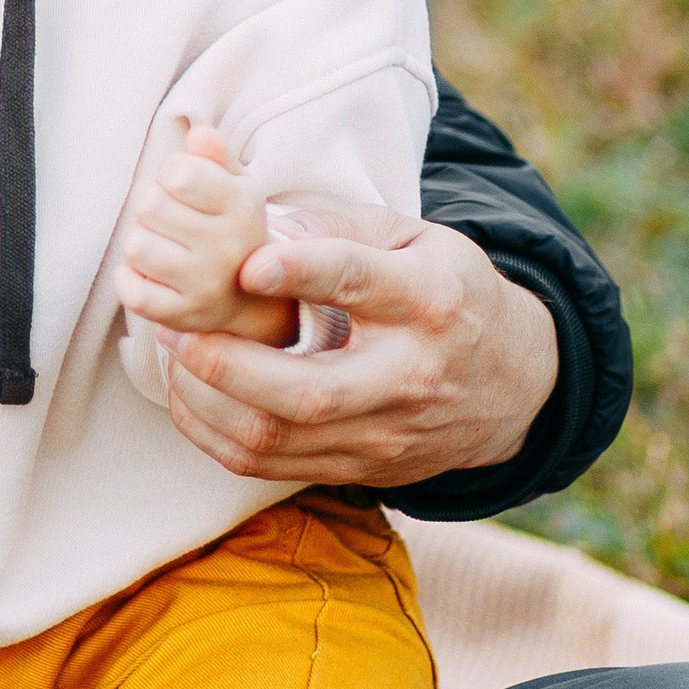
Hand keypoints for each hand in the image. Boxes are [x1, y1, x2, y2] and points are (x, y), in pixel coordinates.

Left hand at [114, 119, 293, 343]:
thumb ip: (213, 155)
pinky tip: (148, 273)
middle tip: (166, 218)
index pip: (178, 173)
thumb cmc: (226, 225)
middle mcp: (229, 247)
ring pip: (136, 247)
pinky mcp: (183, 316)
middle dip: (149, 205)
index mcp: (242, 205)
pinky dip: (129, 278)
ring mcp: (207, 285)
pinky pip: (132, 291)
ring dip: (138, 241)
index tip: (181, 186)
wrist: (248, 296)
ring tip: (159, 244)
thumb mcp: (230, 185)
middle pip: (149, 206)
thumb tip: (200, 133)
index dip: (168, 173)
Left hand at [146, 206, 559, 492]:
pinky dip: (215, 433)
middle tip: (182, 329)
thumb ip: (344, 229)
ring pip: (280, 437)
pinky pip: (270, 466)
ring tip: (177, 352)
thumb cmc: (448, 293)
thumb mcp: (418, 241)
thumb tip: (262, 220)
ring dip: (210, 400)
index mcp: (429, 300)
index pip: (359, 283)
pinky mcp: (360, 468)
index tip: (246, 263)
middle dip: (232, 365)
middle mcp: (408, 375)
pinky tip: (192, 393)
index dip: (301, 271)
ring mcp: (384, 433)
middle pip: (310, 391)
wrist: (512, 386)